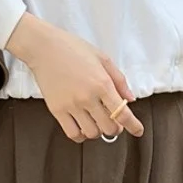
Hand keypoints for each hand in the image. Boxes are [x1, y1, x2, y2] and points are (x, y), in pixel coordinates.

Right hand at [6, 13, 144, 142]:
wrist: (45, 47)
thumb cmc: (74, 48)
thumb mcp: (102, 58)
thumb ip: (119, 80)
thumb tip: (130, 99)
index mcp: (102, 83)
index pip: (122, 113)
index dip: (133, 126)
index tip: (138, 131)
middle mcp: (88, 97)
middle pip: (109, 128)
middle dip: (116, 127)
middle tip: (114, 121)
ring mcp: (71, 105)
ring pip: (92, 133)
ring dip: (98, 130)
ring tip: (96, 119)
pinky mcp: (57, 110)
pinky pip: (73, 134)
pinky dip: (81, 134)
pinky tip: (83, 125)